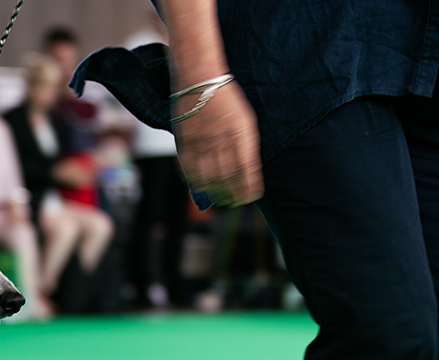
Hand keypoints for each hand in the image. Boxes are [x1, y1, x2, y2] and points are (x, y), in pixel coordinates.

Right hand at [172, 81, 262, 206]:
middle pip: (229, 177)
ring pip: (210, 177)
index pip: (247, 170)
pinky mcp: (187, 142)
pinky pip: (191, 169)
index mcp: (241, 134)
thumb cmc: (226, 99)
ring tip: (220, 198)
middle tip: (235, 201)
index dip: (249, 187)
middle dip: (233, 193)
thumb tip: (245, 171)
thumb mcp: (244, 120)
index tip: (251, 196)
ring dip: (215, 191)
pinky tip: (201, 186)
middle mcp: (223, 140)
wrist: (201, 79)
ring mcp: (203, 142)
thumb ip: (245, 145)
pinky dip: (196, 181)